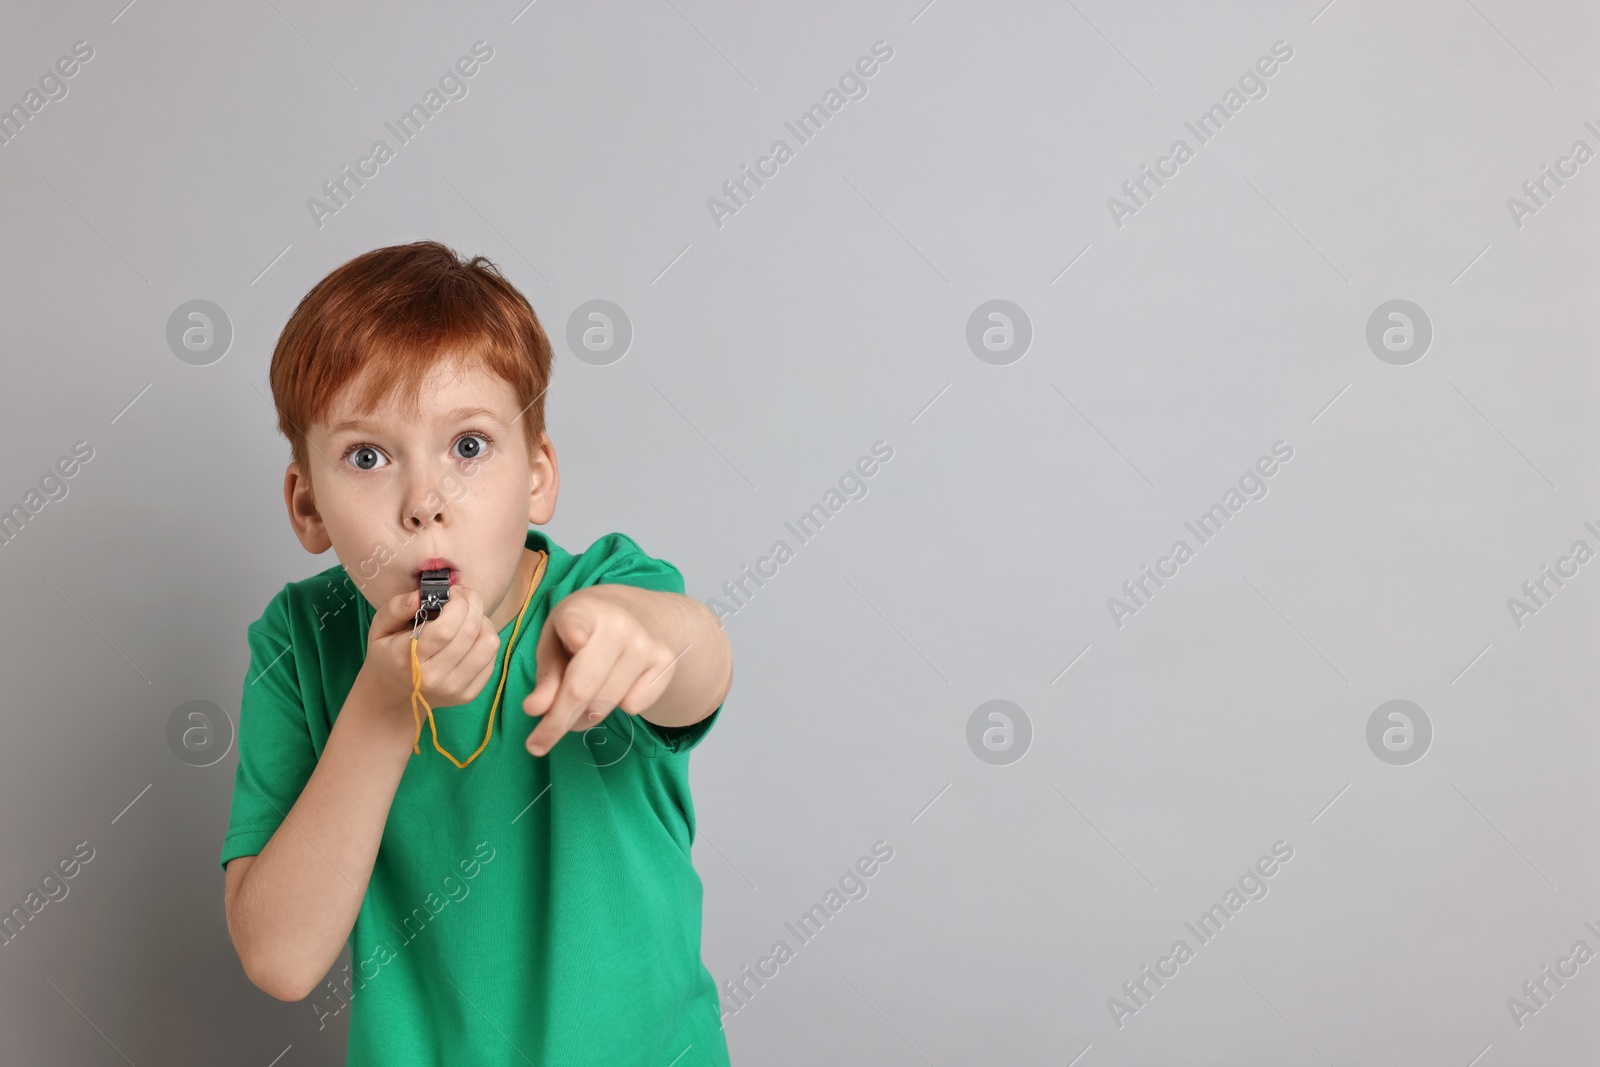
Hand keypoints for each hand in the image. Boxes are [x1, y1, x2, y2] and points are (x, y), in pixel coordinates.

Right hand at [358, 584, 501, 729]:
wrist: (393, 695)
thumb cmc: (387, 654)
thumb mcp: (379, 628)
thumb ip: (396, 608)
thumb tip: (422, 595)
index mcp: (410, 660)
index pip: (446, 628)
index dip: (457, 603)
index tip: (453, 591)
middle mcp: (435, 678)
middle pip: (470, 632)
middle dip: (473, 604)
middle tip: (464, 596)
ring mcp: (456, 688)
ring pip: (488, 643)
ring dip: (483, 620)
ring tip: (468, 615)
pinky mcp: (470, 693)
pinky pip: (492, 656)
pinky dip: (486, 637)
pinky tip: (471, 634)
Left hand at [521, 586, 679, 756]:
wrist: (641, 613)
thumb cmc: (584, 630)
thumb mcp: (555, 641)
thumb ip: (546, 675)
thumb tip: (535, 710)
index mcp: (584, 611)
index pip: (578, 622)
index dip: (575, 632)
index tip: (576, 640)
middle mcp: (620, 624)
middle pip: (582, 688)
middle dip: (556, 723)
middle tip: (538, 744)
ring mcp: (647, 644)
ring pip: (605, 705)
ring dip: (583, 720)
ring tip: (577, 707)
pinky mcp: (666, 664)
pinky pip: (633, 707)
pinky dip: (617, 708)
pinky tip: (615, 687)